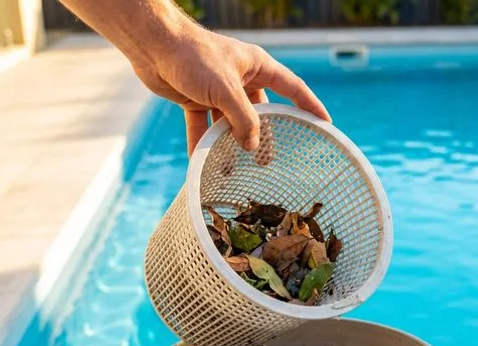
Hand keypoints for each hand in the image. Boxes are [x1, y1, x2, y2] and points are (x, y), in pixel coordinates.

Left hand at [132, 24, 329, 158]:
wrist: (152, 45)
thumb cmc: (193, 57)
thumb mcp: (226, 91)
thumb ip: (244, 120)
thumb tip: (252, 145)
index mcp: (257, 66)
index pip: (293, 88)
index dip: (310, 106)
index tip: (325, 123)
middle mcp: (240, 77)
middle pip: (259, 112)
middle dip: (262, 137)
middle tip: (266, 162)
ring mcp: (217, 89)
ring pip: (230, 122)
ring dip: (229, 144)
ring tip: (234, 169)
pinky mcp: (195, 97)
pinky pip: (203, 124)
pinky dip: (202, 142)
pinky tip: (200, 162)